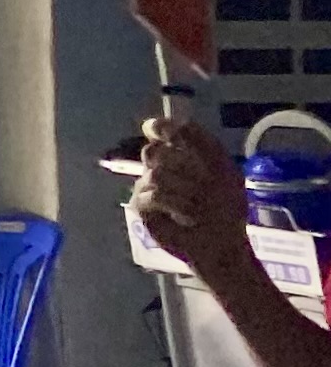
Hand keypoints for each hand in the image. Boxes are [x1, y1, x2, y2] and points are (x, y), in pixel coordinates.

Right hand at [139, 114, 257, 276]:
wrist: (223, 241)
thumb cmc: (226, 206)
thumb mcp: (223, 168)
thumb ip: (199, 140)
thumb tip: (160, 124)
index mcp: (182, 154)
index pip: (163, 131)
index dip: (160, 127)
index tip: (157, 130)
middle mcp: (162, 166)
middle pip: (153, 151)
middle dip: (181, 167)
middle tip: (201, 185)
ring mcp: (148, 186)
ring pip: (154, 174)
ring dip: (184, 191)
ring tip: (198, 207)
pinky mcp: (141, 207)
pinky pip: (150, 195)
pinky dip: (173, 205)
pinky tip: (184, 217)